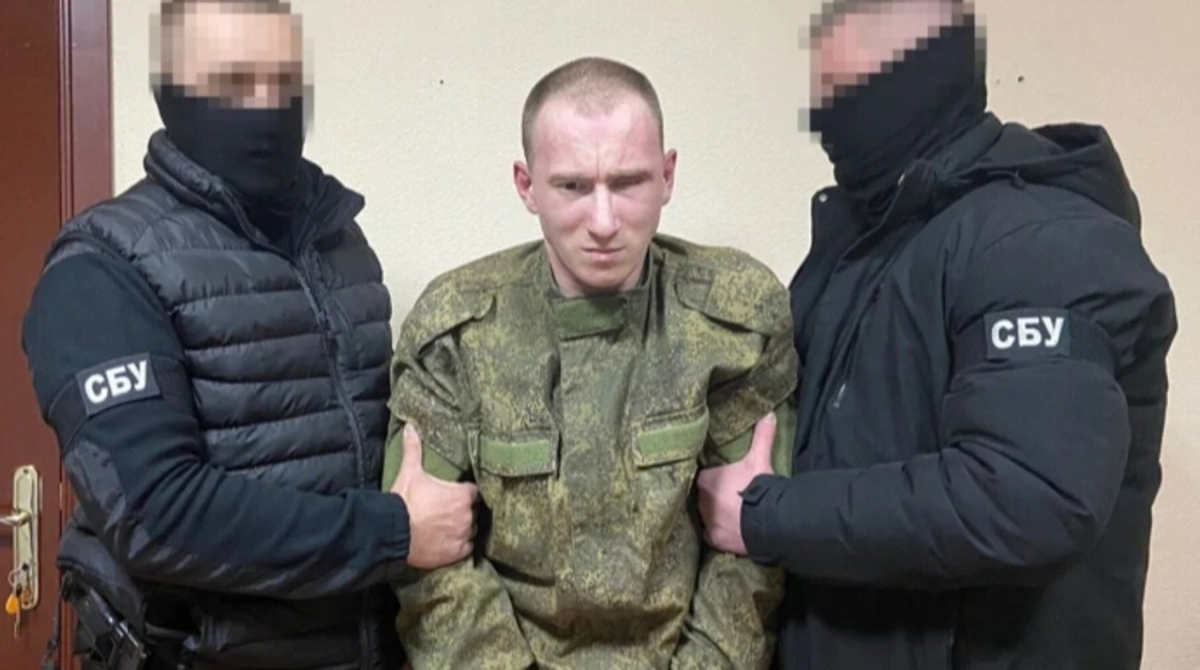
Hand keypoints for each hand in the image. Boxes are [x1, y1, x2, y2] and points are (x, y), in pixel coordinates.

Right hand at [391, 424, 479, 568]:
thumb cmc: (405, 501)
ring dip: (462, 528)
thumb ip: (414, 449)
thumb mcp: (410, 472)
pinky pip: (466, 548)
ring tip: (447, 527)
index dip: (465, 492)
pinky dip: (459, 545)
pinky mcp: (457, 553)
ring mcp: (463, 534)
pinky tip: (448, 542)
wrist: (394, 533)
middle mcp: (468, 515)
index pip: (474, 492)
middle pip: (473, 511)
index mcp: (463, 495)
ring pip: (471, 530)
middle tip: (448, 510)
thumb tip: (410, 427)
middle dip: (463, 510)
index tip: (456, 494)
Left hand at [696, 413, 776, 555]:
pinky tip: (730, 530)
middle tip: (729, 496)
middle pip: (703, 496)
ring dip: (716, 514)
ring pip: (706, 515)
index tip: (723, 480)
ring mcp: (706, 521)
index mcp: (706, 480)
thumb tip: (769, 413)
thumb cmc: (759, 486)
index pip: (703, 477)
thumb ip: (762, 436)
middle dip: (714, 496)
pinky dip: (719, 533)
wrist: (767, 521)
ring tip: (731, 514)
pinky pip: (712, 535)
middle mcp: (700, 501)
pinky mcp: (714, 539)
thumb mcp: (760, 459)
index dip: (713, 478)